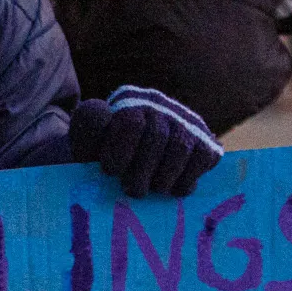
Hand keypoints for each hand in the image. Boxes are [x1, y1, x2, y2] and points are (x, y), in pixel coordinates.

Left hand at [72, 87, 222, 198]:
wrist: (124, 167)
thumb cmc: (102, 156)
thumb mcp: (86, 141)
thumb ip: (88, 126)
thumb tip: (106, 115)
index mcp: (128, 100)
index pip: (131, 122)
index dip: (121, 151)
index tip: (110, 171)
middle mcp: (159, 103)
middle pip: (158, 137)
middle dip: (142, 171)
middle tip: (132, 190)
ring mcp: (184, 120)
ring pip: (180, 147)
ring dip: (164, 177)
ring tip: (151, 190)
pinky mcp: (205, 140)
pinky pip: (204, 157)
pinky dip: (188, 178)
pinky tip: (172, 189)